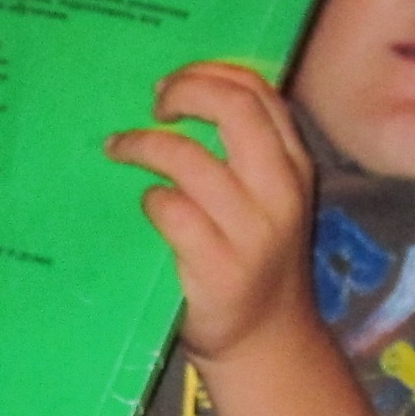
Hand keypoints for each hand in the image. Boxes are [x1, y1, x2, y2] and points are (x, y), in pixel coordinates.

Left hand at [109, 65, 389, 415]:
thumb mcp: (266, 200)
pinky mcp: (218, 267)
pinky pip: (171, 211)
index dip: (211, 73)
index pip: (259, 92)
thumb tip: (176, 94)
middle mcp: (280, 192)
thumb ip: (241, 154)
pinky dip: (149, 200)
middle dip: (185, 91)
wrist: (267, 342)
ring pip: (190, 159)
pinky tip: (143, 205)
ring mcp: (251, 231)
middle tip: (153, 104)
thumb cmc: (253, 260)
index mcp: (295, 166)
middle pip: (233, 109)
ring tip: (119, 148)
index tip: (174, 81)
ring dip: (144, 145)